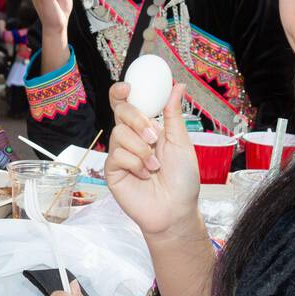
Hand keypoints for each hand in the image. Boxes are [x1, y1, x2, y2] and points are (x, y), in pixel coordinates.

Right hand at [104, 82, 201, 236]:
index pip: (127, 104)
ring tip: (154, 166)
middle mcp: (131, 138)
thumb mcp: (181, 142)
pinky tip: (144, 176)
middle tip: (155, 138)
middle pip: (121, 112)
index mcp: (146, 128)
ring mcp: (120, 154)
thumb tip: (178, 86)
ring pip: (119, 134)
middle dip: (138, 121)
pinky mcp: (112, 170)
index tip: (128, 88)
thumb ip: (173, 114)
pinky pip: (117, 155)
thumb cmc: (182, 179)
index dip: (122, 92)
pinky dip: (135, 164)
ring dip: (142, 149)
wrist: (175, 209)